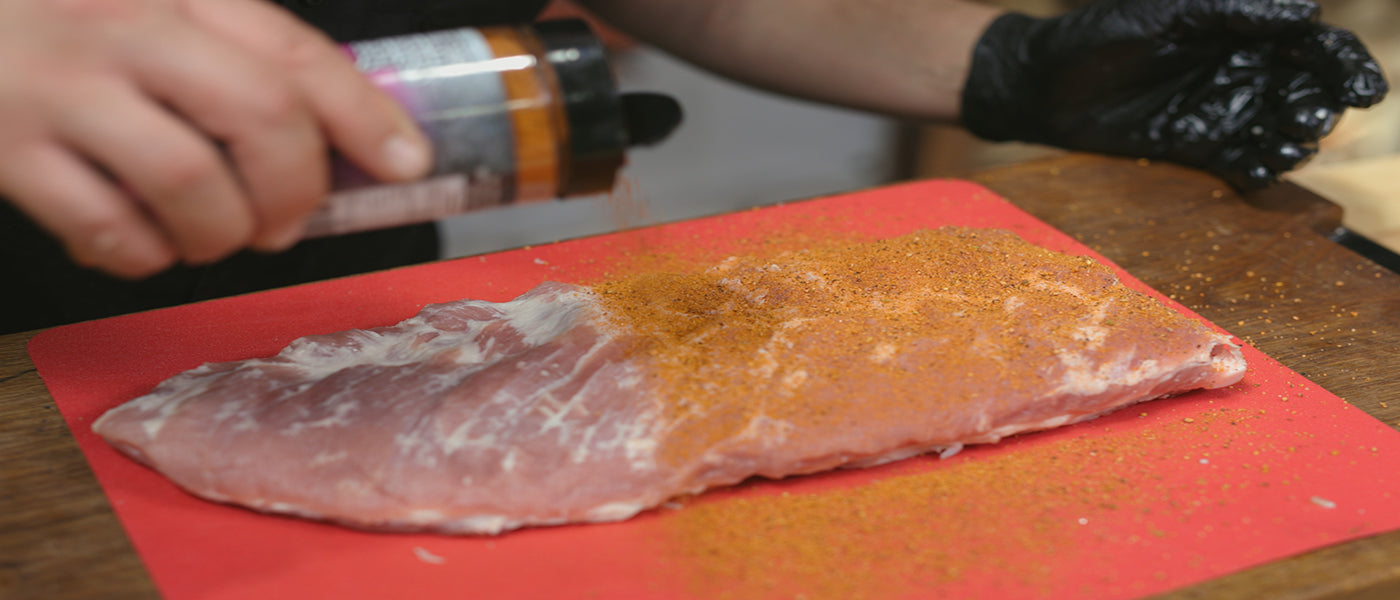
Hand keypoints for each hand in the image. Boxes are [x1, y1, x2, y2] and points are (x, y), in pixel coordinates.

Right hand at [0, 0, 431, 277]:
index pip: (295, 52)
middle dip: (297, 188)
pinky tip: (142, 241)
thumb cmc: (55, 16)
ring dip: (223, 234)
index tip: (406, 160)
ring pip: (193, 183)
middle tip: (287, 221)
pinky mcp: (5, 149)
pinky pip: (108, 229)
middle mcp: (122, 26)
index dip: (364, 114)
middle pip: (263, 115)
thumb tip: (342, 131)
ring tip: (212, 235)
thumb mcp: (149, 6)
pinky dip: (145, 255)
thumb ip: (230, 51)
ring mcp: (60, 88)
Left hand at [960, 0, 1388, 190]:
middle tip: (1310, 118)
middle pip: (1308, 91)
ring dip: (1297, 139)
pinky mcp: (1199, 147)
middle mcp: (1243, 71)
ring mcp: (1223, 111)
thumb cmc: (1100, 36)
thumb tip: (1303, 12)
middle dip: (1322, 106)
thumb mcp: (1165, 13)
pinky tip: (1265, 166)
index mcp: (1243, 31)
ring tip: (1290, 142)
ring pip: (1283, 129)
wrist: (1046, 85)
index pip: (1312, 47)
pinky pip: (1245, 161)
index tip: (1363, 88)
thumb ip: (1232, 9)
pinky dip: (1263, 167)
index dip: (1344, 65)